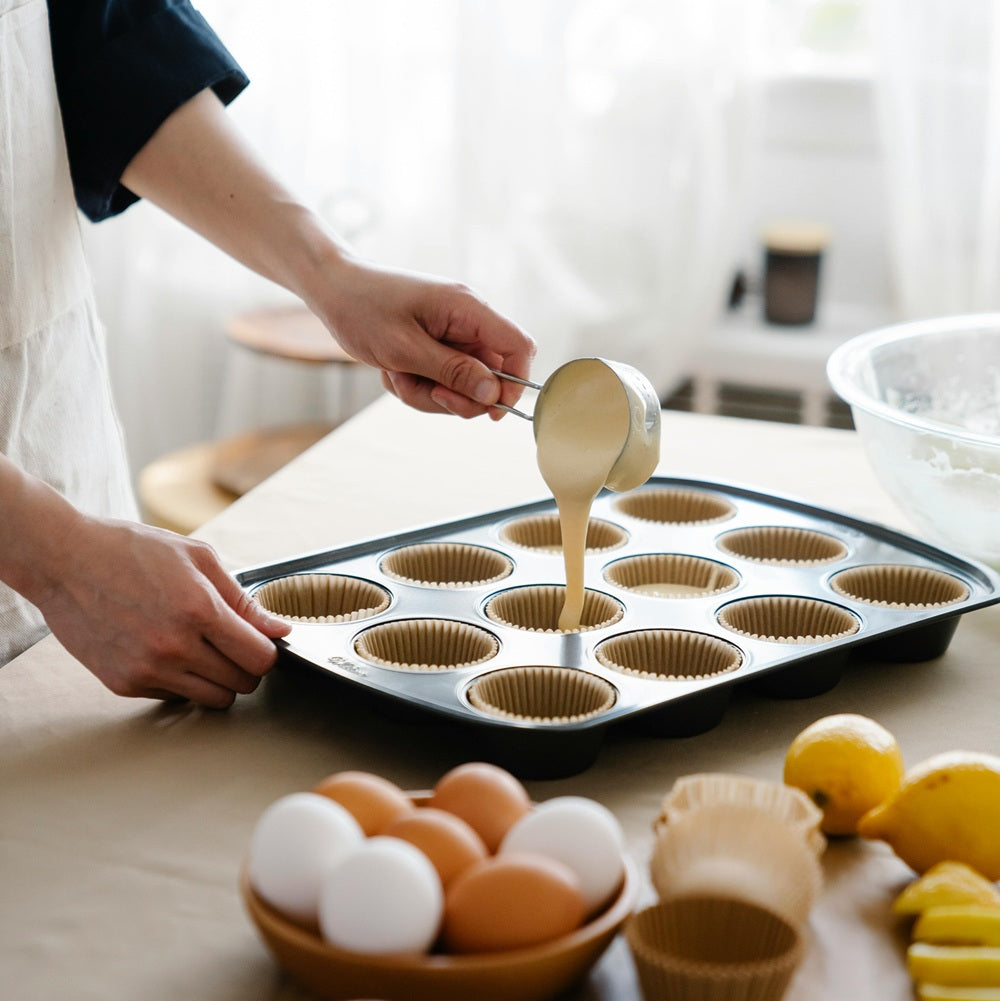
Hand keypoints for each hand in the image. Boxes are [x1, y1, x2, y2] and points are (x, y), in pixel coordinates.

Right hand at [32, 516, 289, 707]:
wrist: (63, 560)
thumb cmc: (130, 550)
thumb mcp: (197, 558)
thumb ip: (242, 599)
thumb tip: (278, 630)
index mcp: (198, 610)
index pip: (260, 659)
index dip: (268, 652)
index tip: (261, 642)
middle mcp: (173, 646)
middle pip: (241, 684)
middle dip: (246, 666)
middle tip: (233, 644)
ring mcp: (146, 669)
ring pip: (213, 699)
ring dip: (219, 679)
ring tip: (204, 649)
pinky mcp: (124, 684)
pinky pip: (176, 697)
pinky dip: (182, 681)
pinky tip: (168, 651)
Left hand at [315, 257, 536, 418]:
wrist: (332, 288)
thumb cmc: (364, 310)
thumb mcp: (406, 350)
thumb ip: (454, 372)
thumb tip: (494, 394)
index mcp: (467, 309)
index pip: (519, 347)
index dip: (515, 383)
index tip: (491, 412)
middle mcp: (467, 319)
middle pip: (491, 375)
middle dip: (457, 395)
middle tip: (424, 392)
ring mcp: (453, 332)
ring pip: (463, 383)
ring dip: (431, 393)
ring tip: (397, 377)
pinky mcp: (439, 343)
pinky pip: (443, 379)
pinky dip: (420, 386)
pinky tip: (395, 372)